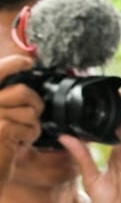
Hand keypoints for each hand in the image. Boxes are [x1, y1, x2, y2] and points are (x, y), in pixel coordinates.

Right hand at [0, 53, 41, 184]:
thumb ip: (6, 98)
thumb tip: (27, 85)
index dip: (14, 63)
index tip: (28, 61)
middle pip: (23, 92)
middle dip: (35, 104)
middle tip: (33, 113)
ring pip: (30, 112)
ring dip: (32, 125)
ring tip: (20, 133)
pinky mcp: (3, 129)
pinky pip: (31, 128)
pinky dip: (29, 136)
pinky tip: (17, 142)